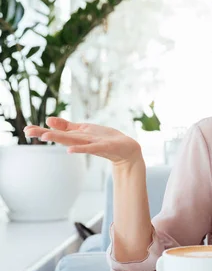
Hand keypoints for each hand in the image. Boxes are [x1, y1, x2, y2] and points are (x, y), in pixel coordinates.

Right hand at [24, 117, 142, 165]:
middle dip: (45, 133)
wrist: (127, 149)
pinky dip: (81, 149)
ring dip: (59, 138)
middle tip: (27, 131)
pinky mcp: (104, 147)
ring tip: (44, 136)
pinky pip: (91, 148)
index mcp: (77, 136)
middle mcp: (82, 141)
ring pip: (74, 140)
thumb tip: (48, 120)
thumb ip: (67, 126)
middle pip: (62, 136)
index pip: (58, 132)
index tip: (26, 130)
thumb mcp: (85, 129)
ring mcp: (92, 144)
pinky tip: (70, 150)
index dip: (42, 130)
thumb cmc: (105, 139)